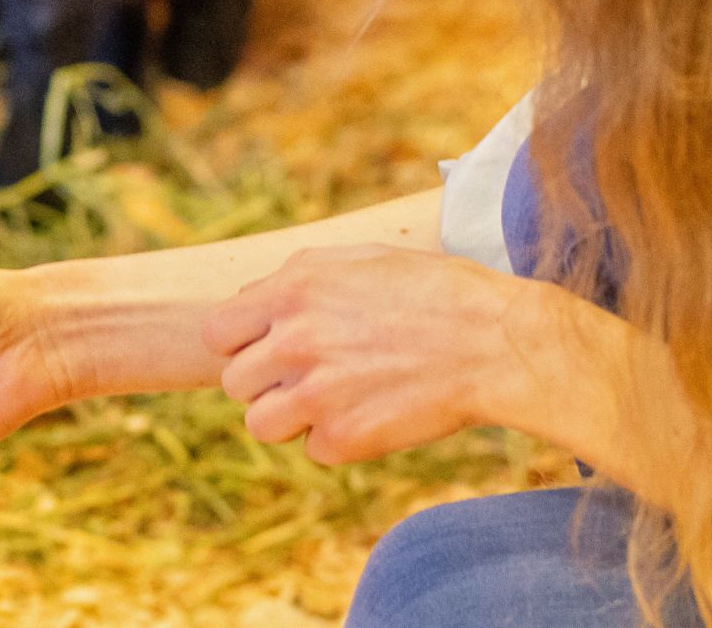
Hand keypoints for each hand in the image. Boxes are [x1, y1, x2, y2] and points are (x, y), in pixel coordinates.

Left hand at [203, 244, 605, 464]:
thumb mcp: (357, 260)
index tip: (268, 347)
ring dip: (290, 418)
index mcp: (291, 292)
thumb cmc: (432, 292)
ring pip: (261, 425)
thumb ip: (293, 281)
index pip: (217, 333)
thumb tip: (247, 306)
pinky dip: (339, 440)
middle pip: (235, 383)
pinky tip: (374, 412)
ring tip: (334, 399)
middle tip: (313, 375)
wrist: (494, 342)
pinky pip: (314, 450)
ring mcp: (316, 395)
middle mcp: (294, 342)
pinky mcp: (344, 439)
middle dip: (267, 381)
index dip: (241, 343)